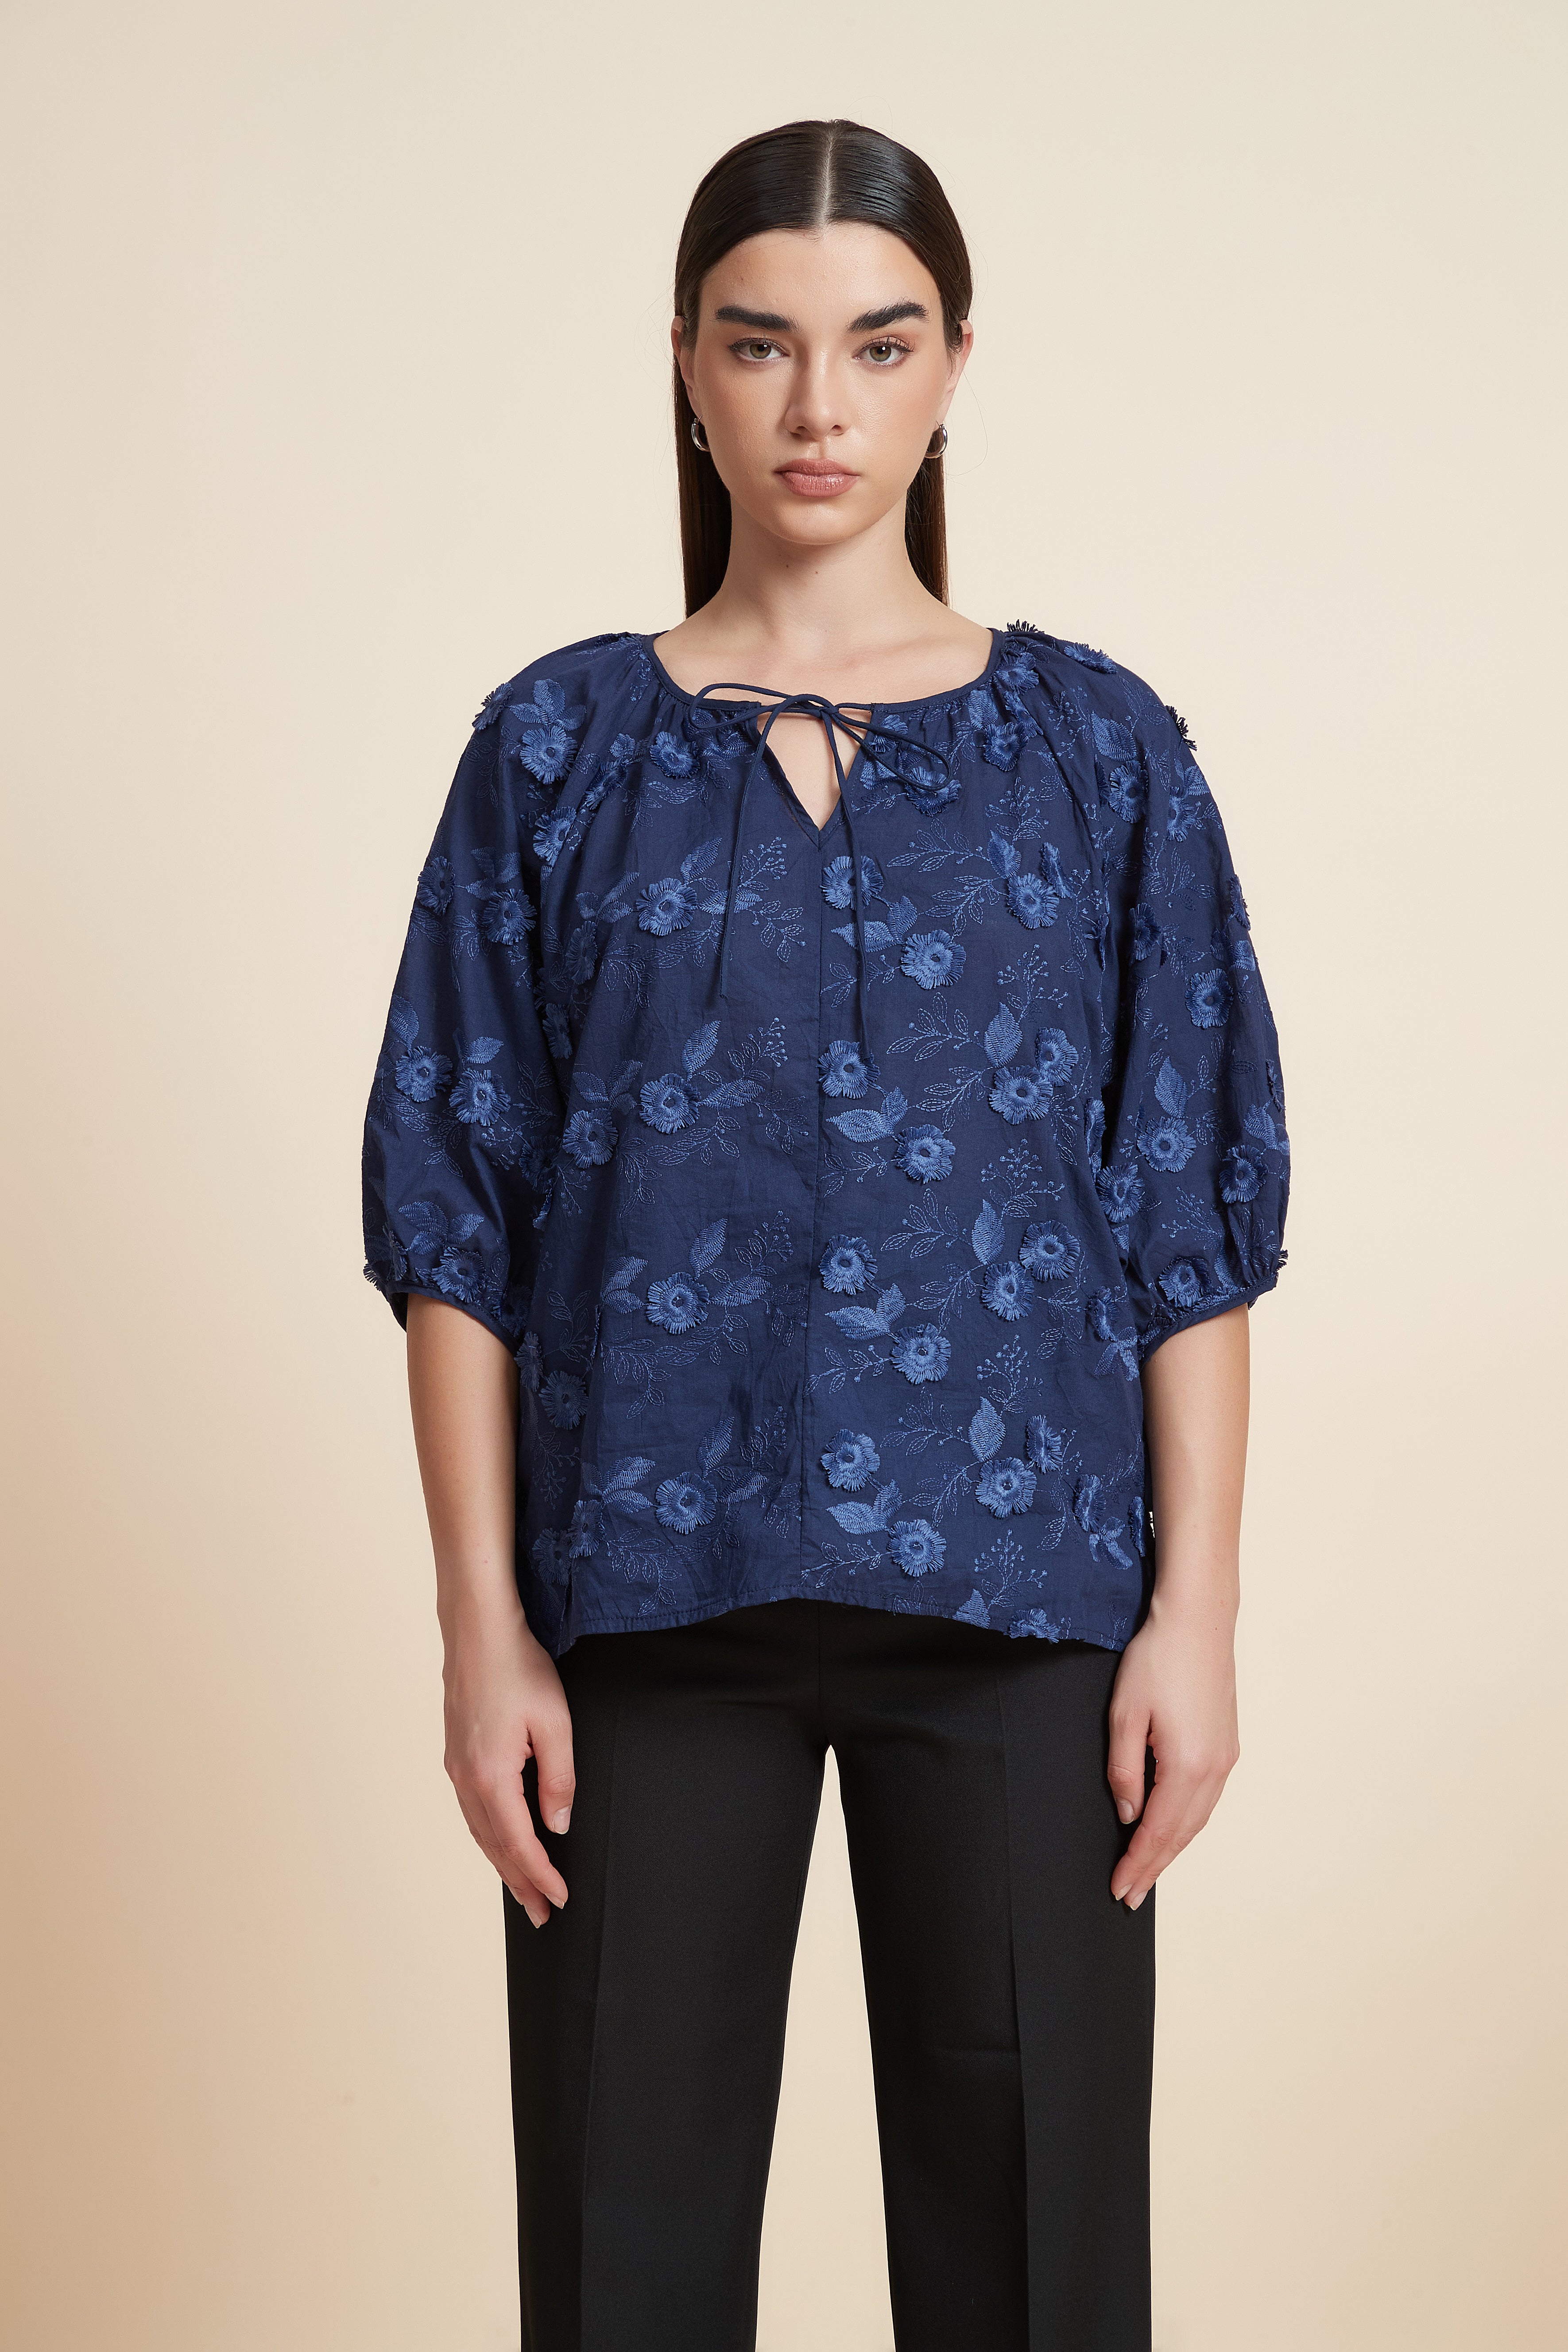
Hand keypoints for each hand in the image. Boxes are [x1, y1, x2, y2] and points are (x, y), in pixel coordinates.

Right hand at [442, 1601, 574, 1928]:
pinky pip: (473, 1809)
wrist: (478, 1628)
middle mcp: (466, 1778)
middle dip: (519, 1883)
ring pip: (480, 1830)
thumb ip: (559, 1778)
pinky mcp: (456, 1752)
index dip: (541, 1875)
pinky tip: (502, 1839)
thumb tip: (559, 1824)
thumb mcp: (555, 1722)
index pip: (519, 1843)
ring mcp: (456, 1765)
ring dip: (503, 1863)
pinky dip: (490, 1836)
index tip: (561, 1899)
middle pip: (494, 1847)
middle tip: (541, 1915)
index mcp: (490, 1776)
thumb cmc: (519, 1667)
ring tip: (524, 1889)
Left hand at [1105, 1594, 1239, 1910]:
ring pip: (1197, 1820)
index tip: (1118, 1889)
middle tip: (1130, 1895)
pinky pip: (1206, 1799)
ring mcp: (1226, 1758)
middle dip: (1154, 1867)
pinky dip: (1186, 1822)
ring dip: (1172, 1848)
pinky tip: (1172, 1828)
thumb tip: (1129, 1814)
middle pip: (1181, 1834)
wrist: (1198, 1621)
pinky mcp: (1227, 1745)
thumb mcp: (1124, 1714)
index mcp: (1186, 1767)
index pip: (1157, 1832)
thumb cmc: (1157, 1659)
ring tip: (1148, 1870)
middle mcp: (1214, 1770)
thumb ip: (1124, 1770)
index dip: (1136, 1864)